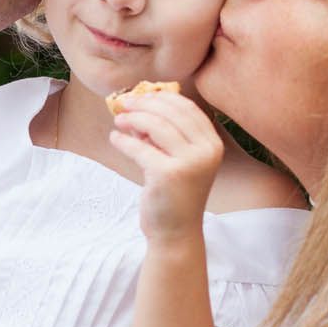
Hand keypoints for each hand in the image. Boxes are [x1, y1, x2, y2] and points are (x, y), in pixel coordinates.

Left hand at [110, 90, 222, 241]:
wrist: (175, 231)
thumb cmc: (175, 193)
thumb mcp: (177, 159)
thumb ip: (166, 134)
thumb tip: (140, 104)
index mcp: (212, 144)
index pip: (187, 108)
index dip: (162, 97)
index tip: (141, 95)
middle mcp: (206, 151)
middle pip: (172, 112)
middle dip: (144, 103)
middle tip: (124, 102)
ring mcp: (190, 163)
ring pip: (156, 126)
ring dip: (133, 119)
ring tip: (119, 120)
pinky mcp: (168, 174)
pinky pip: (140, 148)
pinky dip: (124, 140)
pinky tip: (115, 139)